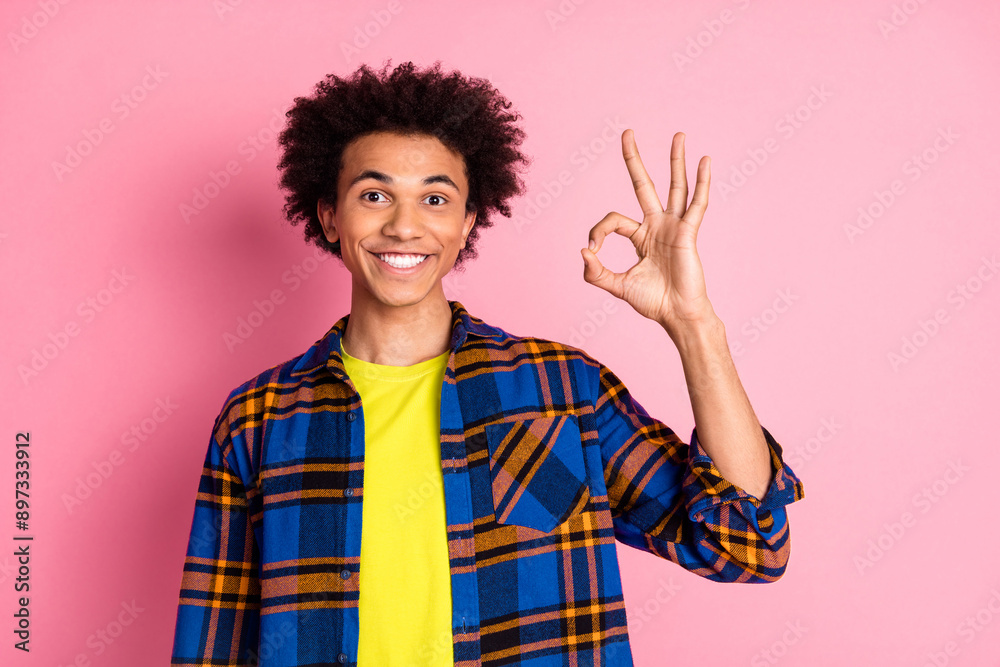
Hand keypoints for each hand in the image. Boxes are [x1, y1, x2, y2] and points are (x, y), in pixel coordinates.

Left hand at [581, 130, 716, 335]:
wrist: (677, 315)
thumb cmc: (653, 302)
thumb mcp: (617, 286)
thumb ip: (596, 273)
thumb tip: (583, 251)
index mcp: (641, 236)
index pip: (613, 220)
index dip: (598, 232)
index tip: (593, 251)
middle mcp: (657, 225)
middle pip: (644, 184)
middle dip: (634, 159)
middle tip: (626, 132)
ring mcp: (674, 226)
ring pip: (675, 186)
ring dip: (676, 160)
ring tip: (679, 135)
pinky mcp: (688, 232)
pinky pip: (697, 203)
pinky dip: (701, 182)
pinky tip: (704, 161)